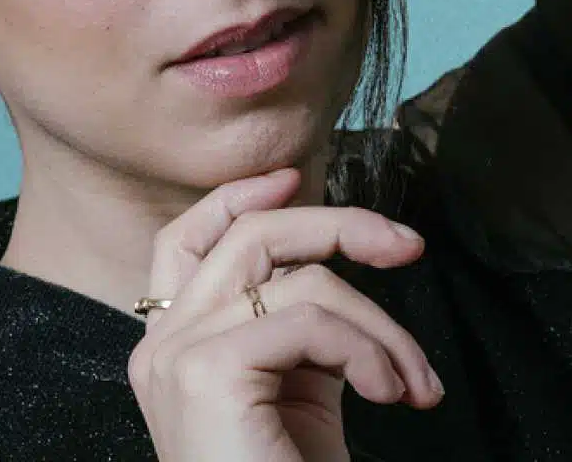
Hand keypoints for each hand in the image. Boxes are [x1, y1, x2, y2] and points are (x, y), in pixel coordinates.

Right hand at [127, 169, 442, 461]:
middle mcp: (159, 340)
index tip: (294, 180)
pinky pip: (307, 319)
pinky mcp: (204, 372)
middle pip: (245, 234)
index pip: (184, 238)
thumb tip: (337, 259)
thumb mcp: (296, 386)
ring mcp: (174, 354)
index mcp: (171, 340)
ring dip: (376, 321)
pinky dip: (368, 348)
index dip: (237, 197)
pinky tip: (393, 392)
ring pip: (290, 274)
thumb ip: (298, 322)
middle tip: (406, 245)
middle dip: (335, 224)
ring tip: (412, 382)